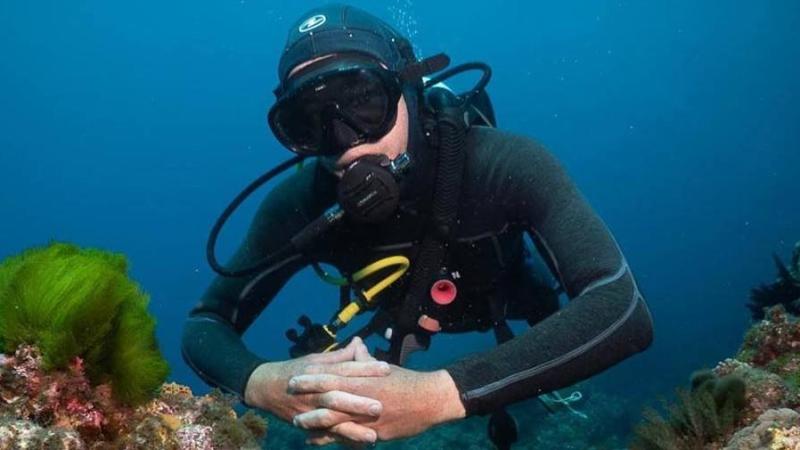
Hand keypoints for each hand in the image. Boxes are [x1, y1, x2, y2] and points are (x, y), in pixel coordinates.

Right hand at [244, 337, 389, 444]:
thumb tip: (360, 343)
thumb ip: (340, 355)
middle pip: (337, 395)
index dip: (365, 368)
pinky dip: (337, 441)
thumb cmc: (296, 370)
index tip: (386, 368)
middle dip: (358, 402)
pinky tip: (355, 446)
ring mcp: (308, 409)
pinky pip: (323, 434)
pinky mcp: (305, 423)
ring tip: (373, 436)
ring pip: (330, 419)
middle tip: (380, 407)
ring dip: (350, 429)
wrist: (265, 386)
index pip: (345, 368)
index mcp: (319, 370)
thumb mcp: (316, 359)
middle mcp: (314, 390)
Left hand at [290, 365, 466, 444]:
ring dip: (313, 423)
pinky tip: (316, 441)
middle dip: (306, 401)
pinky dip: (329, 439)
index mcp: (362, 379)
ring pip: (332, 421)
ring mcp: (365, 417)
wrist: (430, 399)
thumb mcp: (383, 368)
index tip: (293, 378)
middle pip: (326, 400)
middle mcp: (360, 398)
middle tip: (288, 402)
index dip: (310, 379)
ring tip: (296, 423)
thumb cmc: (407, 381)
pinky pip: (346, 437)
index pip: (330, 377)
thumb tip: (356, 346)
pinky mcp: (372, 433)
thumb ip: (364, 360)